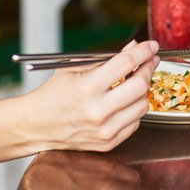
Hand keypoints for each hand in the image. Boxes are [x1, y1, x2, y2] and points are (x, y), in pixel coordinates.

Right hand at [28, 40, 159, 151]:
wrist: (37, 125)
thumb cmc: (55, 93)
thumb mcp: (74, 68)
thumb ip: (106, 58)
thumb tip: (134, 47)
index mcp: (87, 87)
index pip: (126, 63)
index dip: (143, 52)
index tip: (152, 46)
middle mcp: (97, 111)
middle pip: (140, 85)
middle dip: (148, 69)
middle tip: (149, 62)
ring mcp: (104, 130)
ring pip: (142, 105)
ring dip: (142, 90)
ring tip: (135, 81)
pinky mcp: (108, 143)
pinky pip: (135, 123)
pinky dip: (134, 109)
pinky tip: (124, 102)